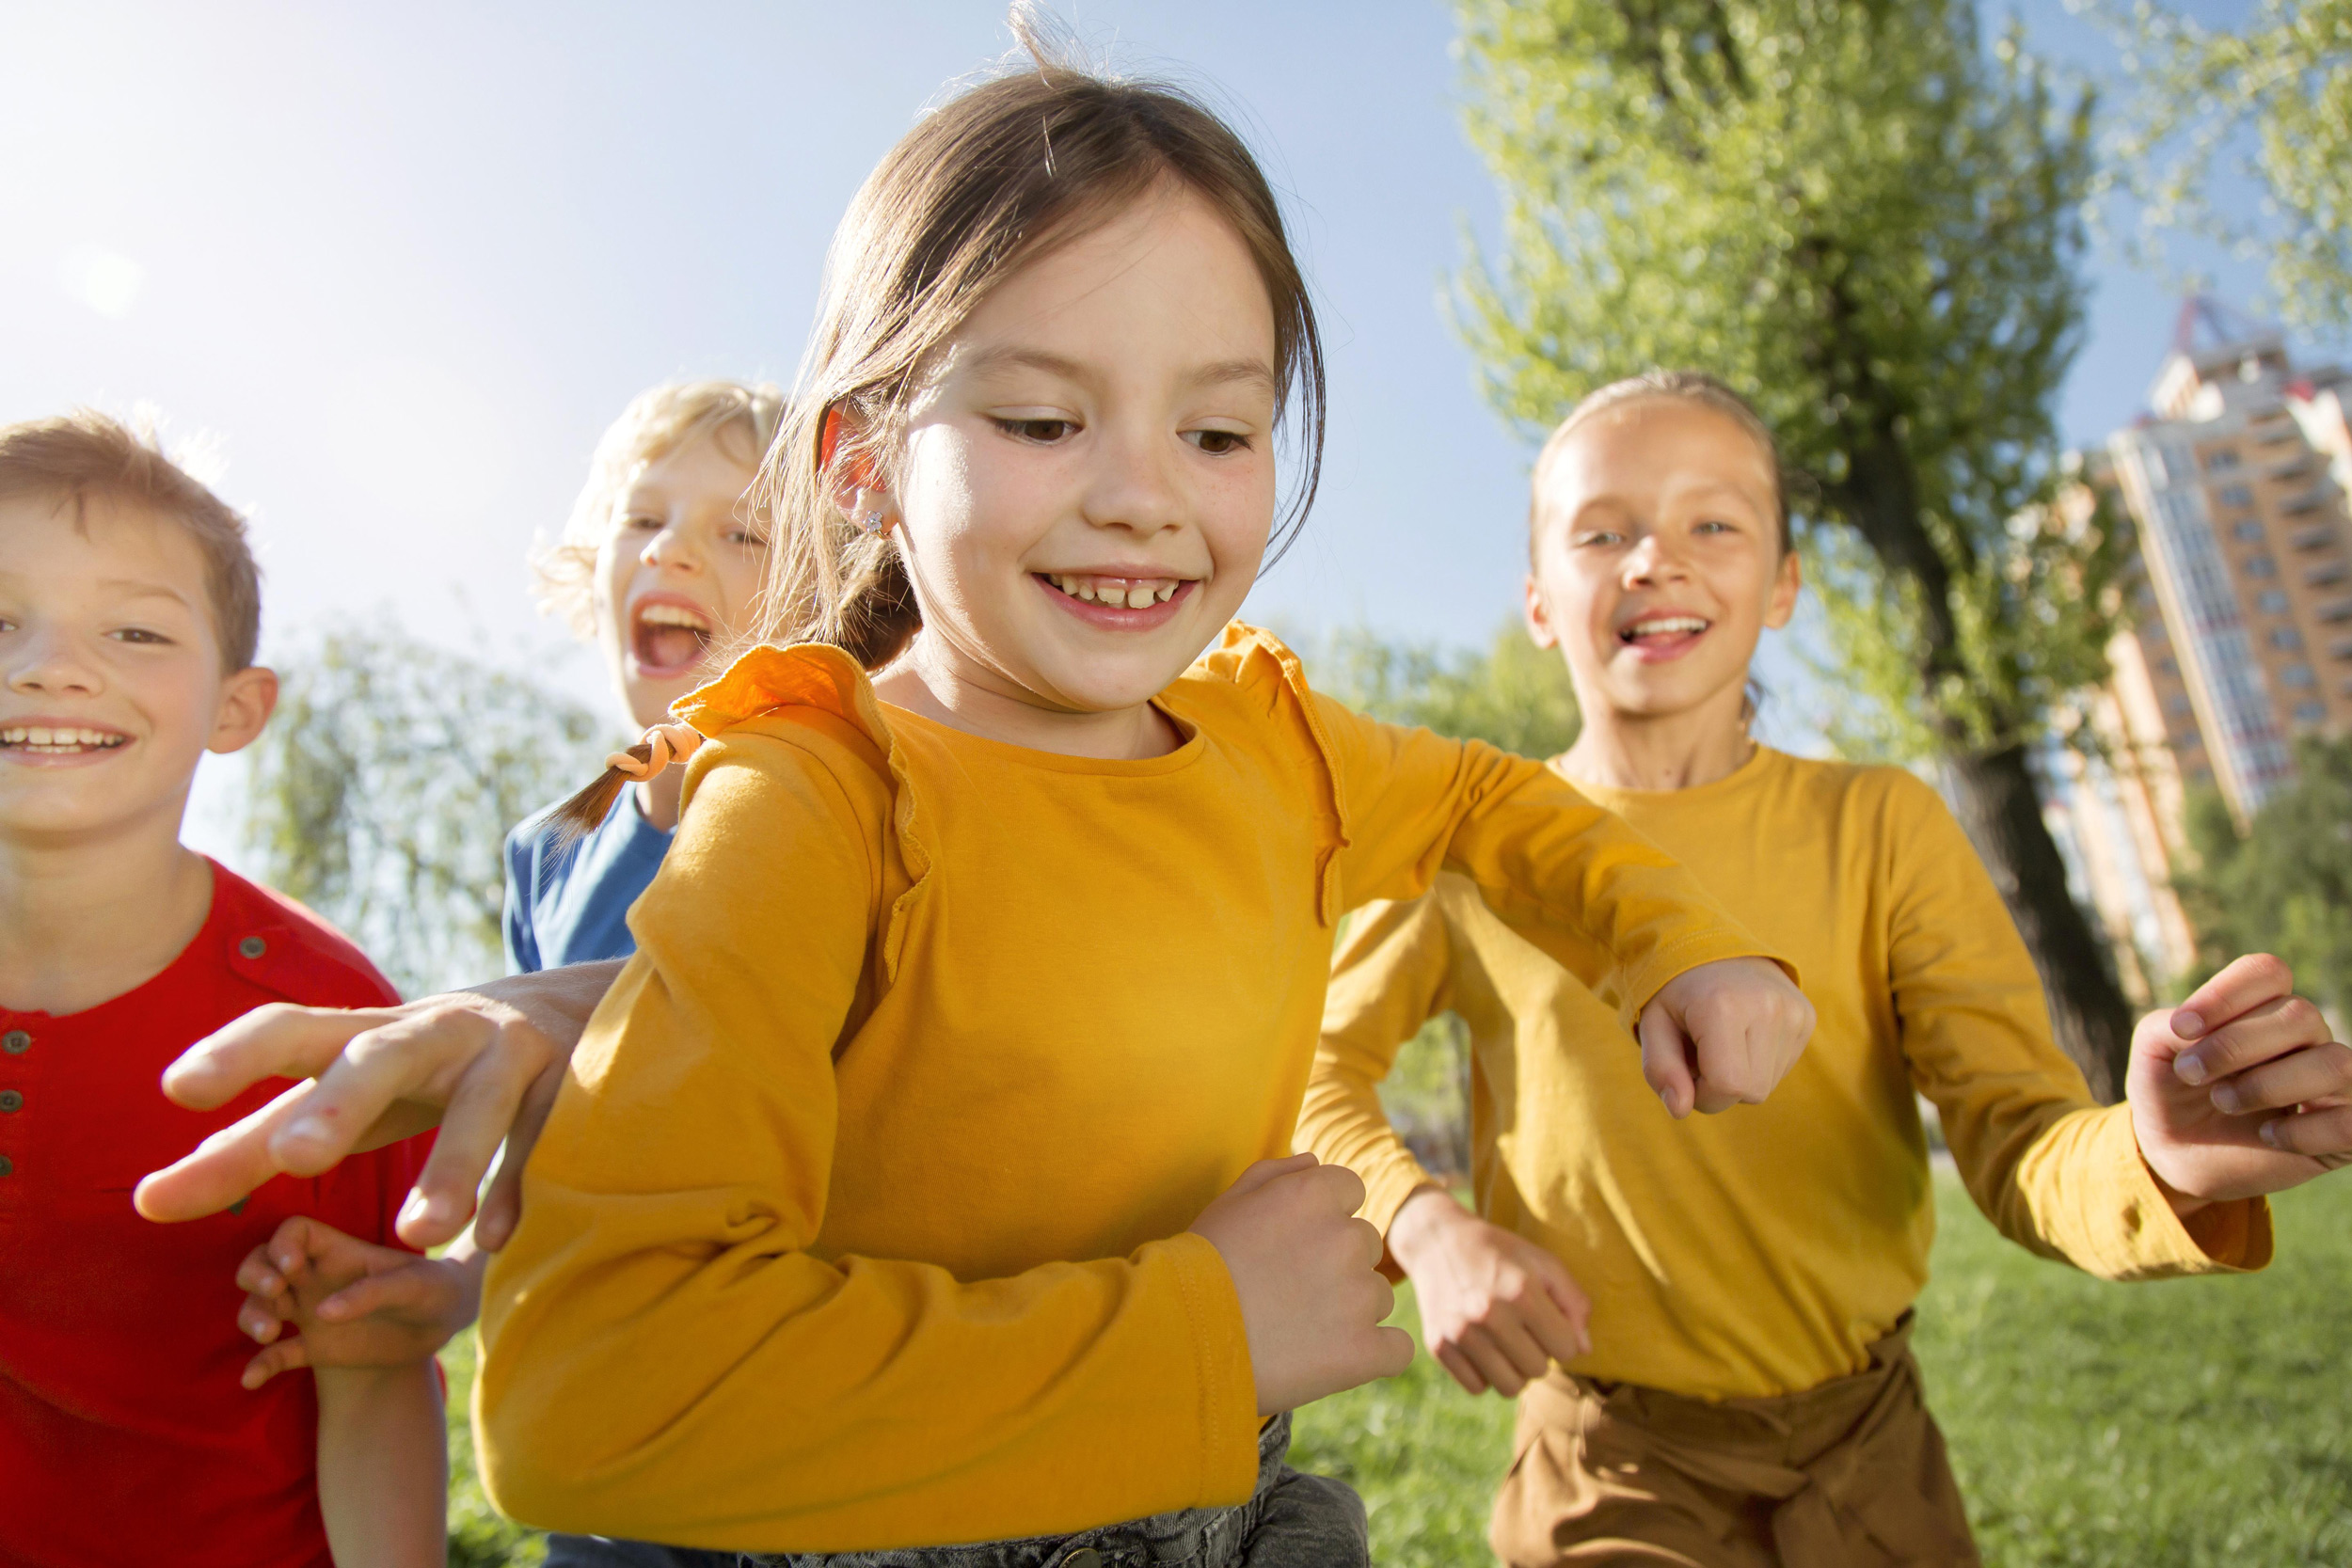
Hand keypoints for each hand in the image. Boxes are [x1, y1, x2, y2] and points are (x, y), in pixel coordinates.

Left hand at [132, 963, 613, 1248]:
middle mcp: (432, 1032)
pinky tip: (495, 1236)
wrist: (559, 1013)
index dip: (236, 1054)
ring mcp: (505, 1054)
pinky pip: (545, 1139)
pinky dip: (519, 1184)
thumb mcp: (336, 1100)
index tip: (176, 1089)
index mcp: (362, 1035)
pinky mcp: (566, 1085)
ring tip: (419, 1233)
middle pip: (380, 1056)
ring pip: (478, 1105)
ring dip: (450, 1164)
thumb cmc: (415, 1073)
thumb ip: (248, 1148)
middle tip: (297, 1152)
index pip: (290, 1030)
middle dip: (342, 1100)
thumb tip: (143, 1202)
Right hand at [235, 1216, 483, 1388]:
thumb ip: (371, 1292)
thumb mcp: (413, 1283)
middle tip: (274, 1292)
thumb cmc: (432, 1288)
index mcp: (339, 1252)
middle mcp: (316, 1279)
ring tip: (269, 1334)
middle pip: (262, 1264)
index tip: (292, 1265)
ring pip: (260, 1307)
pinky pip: (277, 1356)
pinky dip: (260, 1367)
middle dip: (255, 1275)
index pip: (293, 1232)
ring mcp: (311, 1313)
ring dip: (253, 1317)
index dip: (282, 1243)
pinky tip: (251, 1380)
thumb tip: (322, 1313)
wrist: (445, 1322)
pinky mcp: (316, 1348)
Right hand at [1188, 1154, 1414, 1414]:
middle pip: (1365, 1244)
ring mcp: (1358, 1296)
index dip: (1324, 1218)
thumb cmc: (1197, 1268)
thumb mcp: (1229, 1203)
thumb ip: (1278, 1174)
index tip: (1295, 1245)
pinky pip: (1396, 1349)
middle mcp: (1345, 1237)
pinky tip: (1334, 1359)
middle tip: (1289, 1292)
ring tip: (1296, 1329)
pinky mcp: (1364, 1351)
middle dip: (1337, 1264)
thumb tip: (1316, 1163)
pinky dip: (1373, 1355)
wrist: (1180, 1340)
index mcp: (1315, 1193)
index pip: (1351, 1190)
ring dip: (1350, 1311)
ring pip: (1378, 1297)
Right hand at [1386, 1186, 1588, 1396]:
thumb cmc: (1500, 1253)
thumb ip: (1574, 1303)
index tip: (1547, 1320)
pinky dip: (1484, 1374)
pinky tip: (1481, 1348)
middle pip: (1538, 1370)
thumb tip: (1584, 1350)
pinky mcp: (1438, 1345)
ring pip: (1509, 1387)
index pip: (1566, 1350)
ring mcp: (1461, 1332)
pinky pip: (1477, 1388)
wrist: (1437, 1241)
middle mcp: (1489, 1315)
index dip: (1562, 1336)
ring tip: (1506, 1343)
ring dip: (1514, 1370)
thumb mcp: (1544, 1263)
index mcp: (1522, 1293)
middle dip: (1538, 1352)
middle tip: (1523, 1328)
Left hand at [1637, 956, 1816, 1117]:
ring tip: (1722, 1040)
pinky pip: (1783, 1068)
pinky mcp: (1806, 1016)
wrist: (1711, 945)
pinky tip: (1743, 1035)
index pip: (1727, 1087)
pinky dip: (1759, 1064)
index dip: (1703, 1095)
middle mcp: (1767, 1006)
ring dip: (1740, 1076)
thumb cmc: (1675, 992)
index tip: (1687, 1074)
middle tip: (1701, 1054)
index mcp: (1723, 1007)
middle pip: (1751, 1092)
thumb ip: (1660, 1070)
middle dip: (1720, 1088)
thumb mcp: (1652, 1025)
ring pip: (1768, 1085)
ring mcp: (1793, 1011)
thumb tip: (1679, 1110)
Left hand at [2130, 954, 2351, 1208]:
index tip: (2181, 1029)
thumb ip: (2171, 1026)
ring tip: (2222, 1101)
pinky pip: (2349, 1122)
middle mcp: (2308, 1037)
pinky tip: (2267, 1134)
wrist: (2178, 1153)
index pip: (2268, 973)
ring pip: (2334, 1063)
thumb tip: (2195, 1027)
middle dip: (2235, 1045)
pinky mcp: (2346, 1130)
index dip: (2225, 995)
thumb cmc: (2171, 1089)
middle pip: (2300, 1014)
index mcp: (2264, 1007)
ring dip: (2267, 1084)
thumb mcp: (2155, 1052)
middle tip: (2190, 1073)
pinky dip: (2302, 1132)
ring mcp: (2333, 1083)